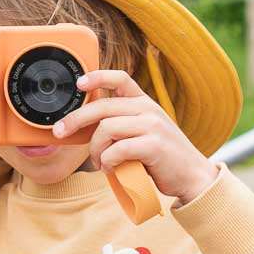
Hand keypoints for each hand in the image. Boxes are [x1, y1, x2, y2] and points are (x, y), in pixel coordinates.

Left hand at [52, 70, 217, 205]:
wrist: (193, 177)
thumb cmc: (161, 157)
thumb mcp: (144, 131)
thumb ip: (122, 123)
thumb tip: (84, 124)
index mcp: (145, 103)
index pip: (120, 78)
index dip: (97, 77)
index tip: (78, 83)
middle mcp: (148, 109)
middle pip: (102, 107)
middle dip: (75, 119)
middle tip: (60, 131)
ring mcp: (153, 126)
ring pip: (106, 129)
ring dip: (95, 149)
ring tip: (99, 162)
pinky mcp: (154, 146)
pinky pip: (117, 149)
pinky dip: (108, 162)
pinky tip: (111, 169)